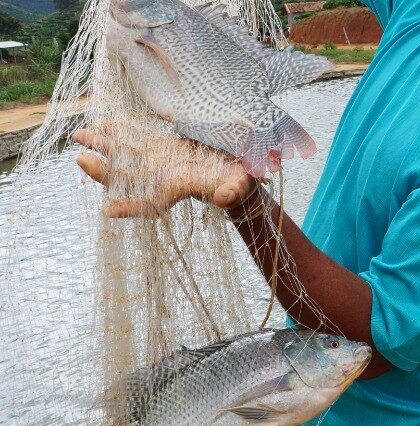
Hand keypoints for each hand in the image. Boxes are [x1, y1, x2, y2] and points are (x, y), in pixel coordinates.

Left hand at [73, 127, 260, 217]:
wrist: (236, 172)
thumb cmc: (239, 184)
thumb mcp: (239, 187)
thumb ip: (232, 192)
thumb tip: (224, 198)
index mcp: (178, 190)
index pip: (150, 204)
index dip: (129, 208)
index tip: (108, 209)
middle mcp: (161, 179)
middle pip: (126, 179)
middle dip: (102, 170)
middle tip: (80, 160)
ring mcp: (158, 163)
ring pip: (124, 157)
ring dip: (101, 146)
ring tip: (79, 134)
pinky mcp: (160, 148)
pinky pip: (134, 140)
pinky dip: (117, 132)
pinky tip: (102, 122)